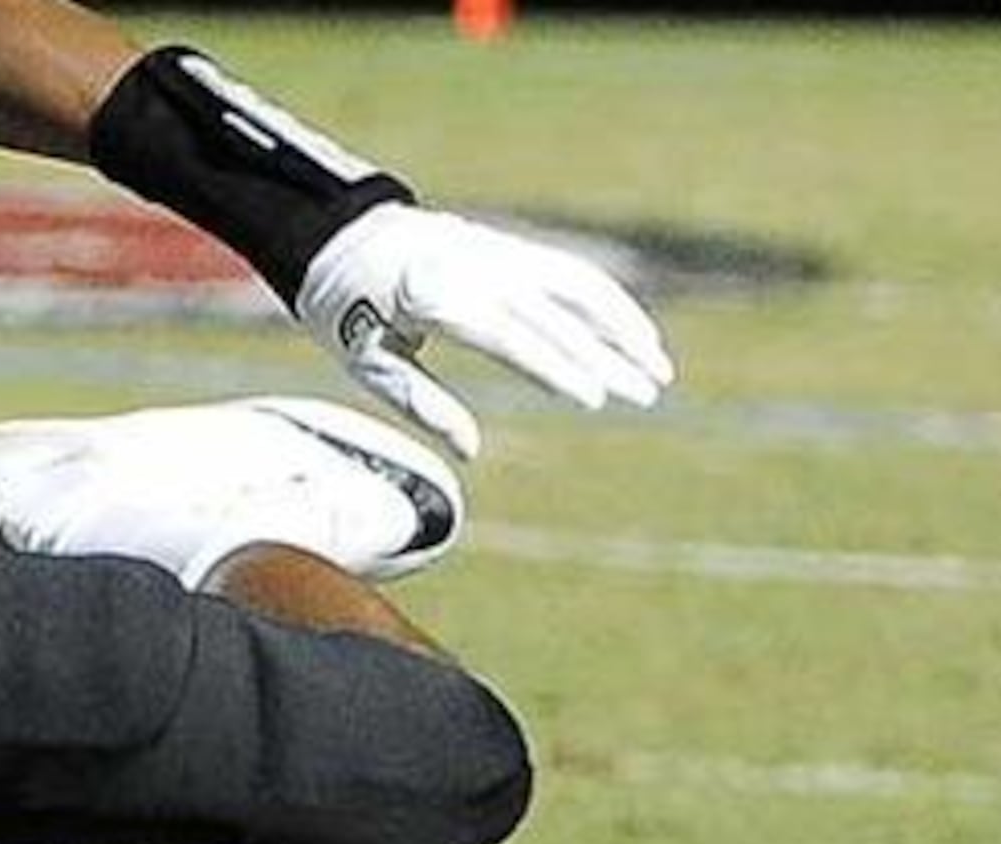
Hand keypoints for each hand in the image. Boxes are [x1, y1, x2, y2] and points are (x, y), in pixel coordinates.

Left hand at [295, 202, 674, 459]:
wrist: (342, 235)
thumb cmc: (349, 310)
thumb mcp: (370, 363)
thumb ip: (422, 405)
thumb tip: (472, 451)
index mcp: (438, 299)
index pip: (513, 338)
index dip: (558, 368)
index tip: (597, 397)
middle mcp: (478, 270)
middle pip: (556, 318)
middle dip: (606, 358)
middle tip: (647, 394)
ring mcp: (499, 253)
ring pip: (578, 287)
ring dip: (624, 326)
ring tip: (658, 366)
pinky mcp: (511, 246)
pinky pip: (570, 272)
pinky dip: (607, 301)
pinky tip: (633, 333)